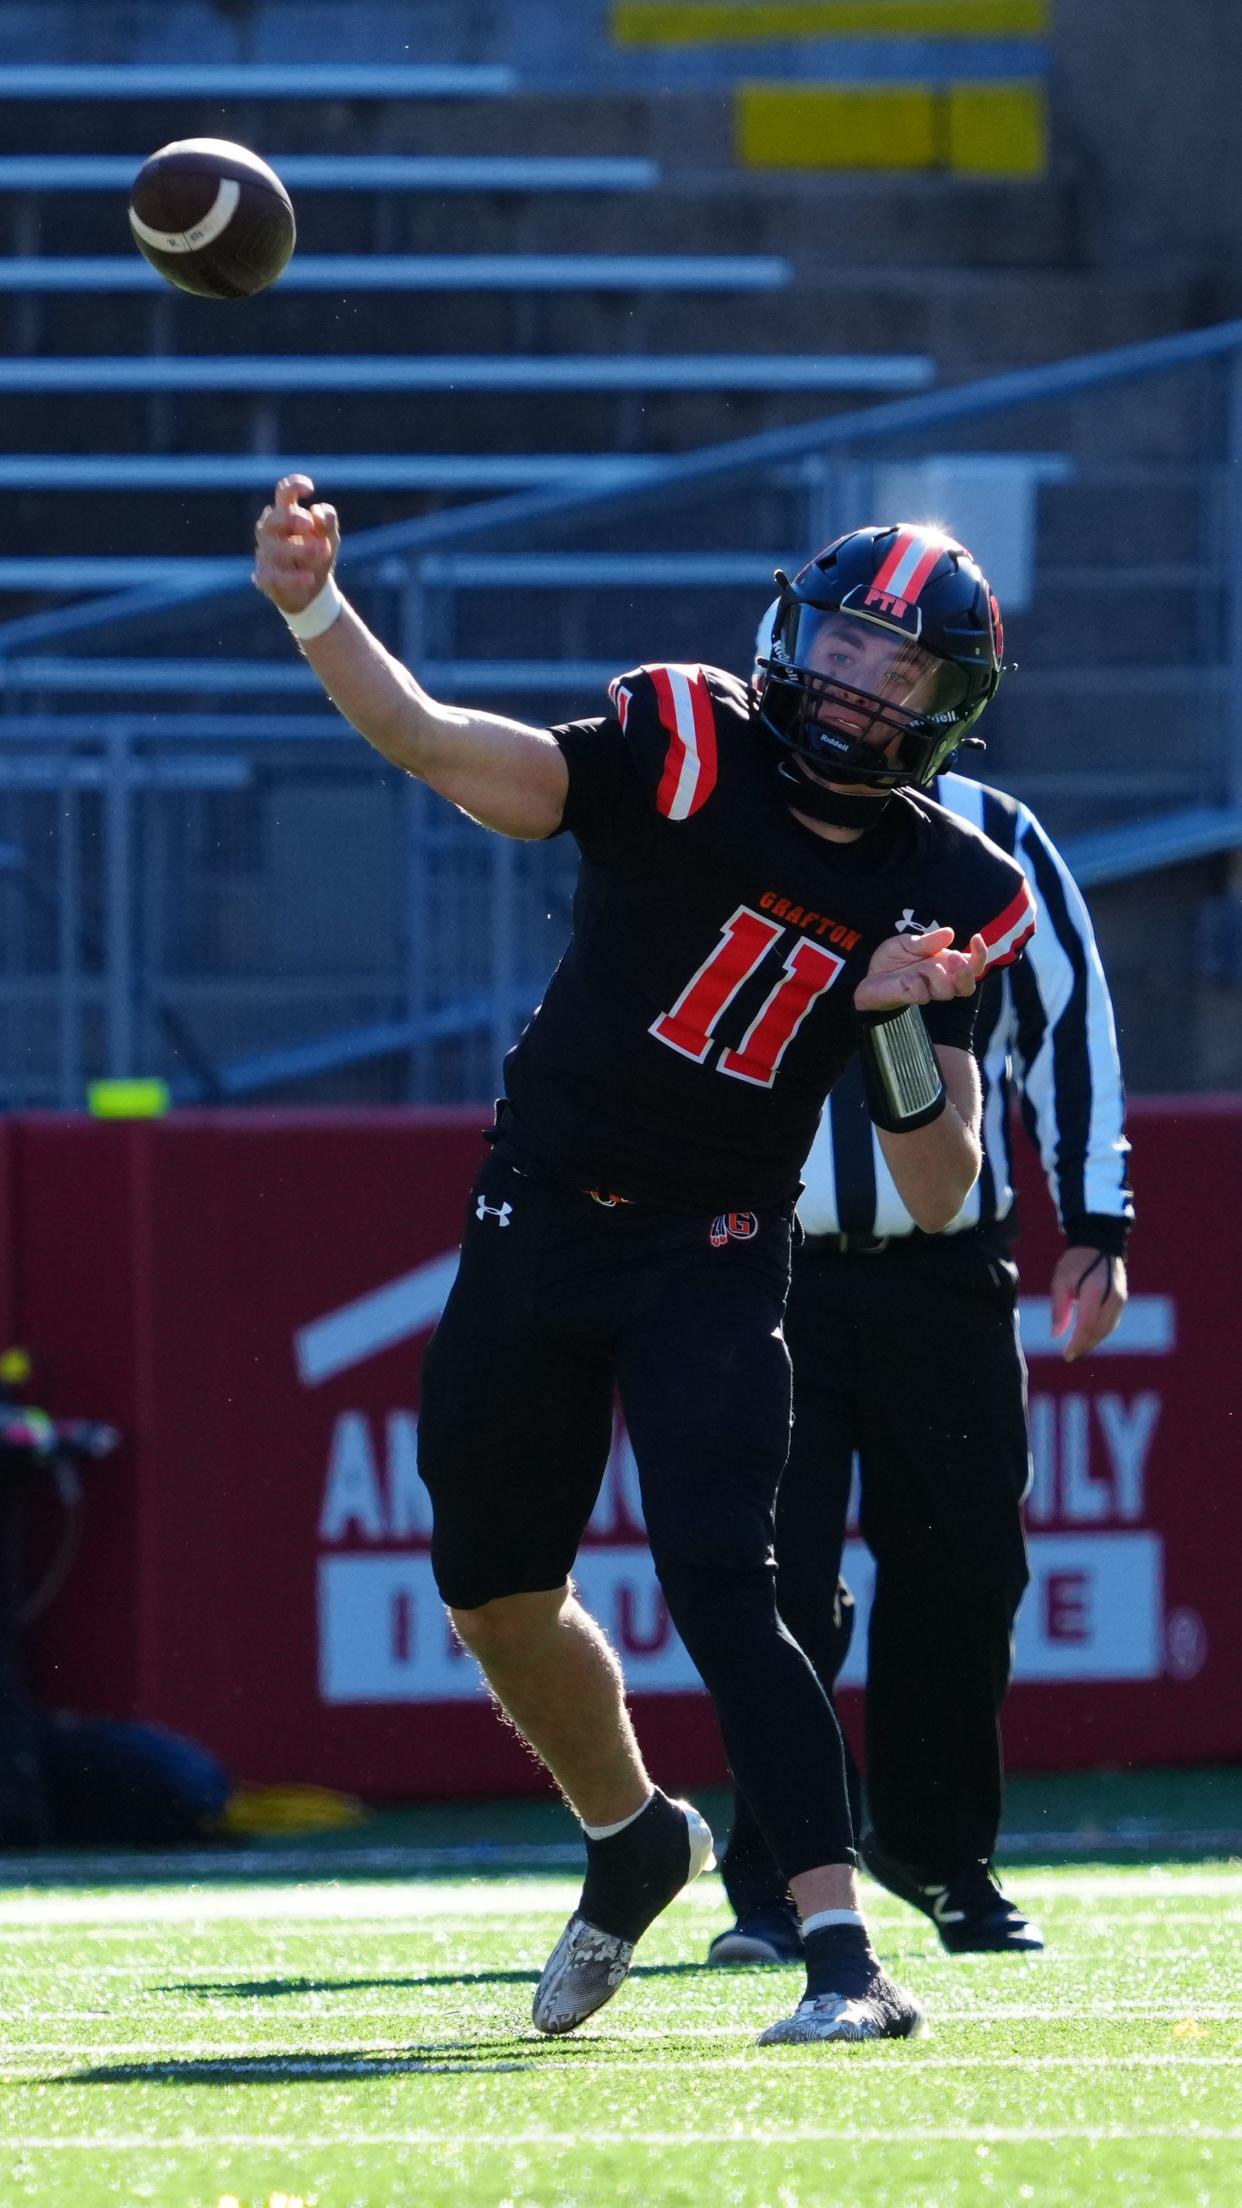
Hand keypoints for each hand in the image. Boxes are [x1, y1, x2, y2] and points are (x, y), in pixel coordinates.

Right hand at [252, 473, 339, 614]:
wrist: (313, 591)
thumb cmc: (317, 556)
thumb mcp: (329, 538)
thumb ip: (327, 522)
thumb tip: (317, 512)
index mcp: (286, 514)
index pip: (284, 493)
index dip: (293, 485)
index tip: (310, 489)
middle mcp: (271, 531)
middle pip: (274, 518)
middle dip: (291, 519)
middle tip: (309, 525)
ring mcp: (265, 553)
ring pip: (274, 548)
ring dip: (299, 548)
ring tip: (322, 550)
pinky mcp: (265, 576)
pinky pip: (274, 576)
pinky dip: (293, 577)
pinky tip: (310, 577)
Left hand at [853, 926, 987, 1013]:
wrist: (869, 973)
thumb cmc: (894, 959)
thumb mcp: (909, 943)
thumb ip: (928, 941)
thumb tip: (949, 933)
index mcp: (945, 965)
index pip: (974, 966)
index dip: (981, 954)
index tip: (976, 937)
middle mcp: (940, 981)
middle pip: (967, 987)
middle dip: (964, 972)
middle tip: (951, 957)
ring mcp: (926, 991)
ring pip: (946, 992)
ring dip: (938, 976)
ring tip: (924, 967)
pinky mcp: (908, 998)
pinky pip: (920, 995)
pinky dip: (914, 984)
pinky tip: (904, 978)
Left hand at [1050, 1246, 1127, 1362]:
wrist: (1099, 1243)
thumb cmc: (1075, 1262)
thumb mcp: (1060, 1282)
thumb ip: (1059, 1310)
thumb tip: (1056, 1335)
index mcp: (1094, 1291)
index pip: (1087, 1326)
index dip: (1077, 1344)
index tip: (1066, 1356)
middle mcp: (1112, 1298)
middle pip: (1099, 1331)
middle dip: (1084, 1346)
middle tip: (1070, 1355)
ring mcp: (1120, 1299)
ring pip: (1108, 1329)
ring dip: (1093, 1341)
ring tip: (1077, 1347)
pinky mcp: (1122, 1300)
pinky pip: (1113, 1322)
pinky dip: (1101, 1332)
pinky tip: (1089, 1336)